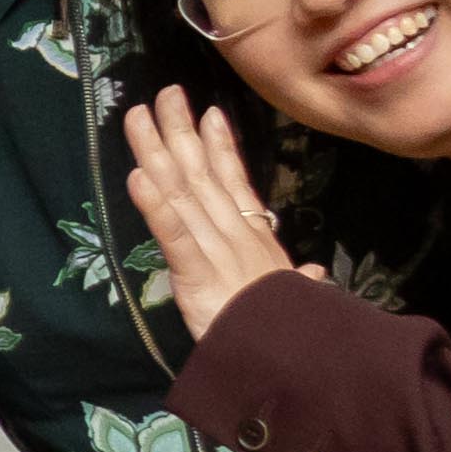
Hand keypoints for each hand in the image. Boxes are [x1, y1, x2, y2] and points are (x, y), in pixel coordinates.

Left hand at [116, 86, 296, 325]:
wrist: (286, 357)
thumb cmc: (283, 330)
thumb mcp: (294, 299)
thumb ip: (298, 280)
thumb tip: (313, 274)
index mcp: (254, 237)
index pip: (235, 183)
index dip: (220, 146)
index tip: (209, 112)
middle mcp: (234, 232)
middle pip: (201, 173)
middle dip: (181, 130)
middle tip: (165, 94)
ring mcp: (215, 248)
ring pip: (181, 191)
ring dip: (156, 151)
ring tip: (137, 118)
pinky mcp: (195, 273)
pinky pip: (173, 233)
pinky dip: (155, 204)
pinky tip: (138, 177)